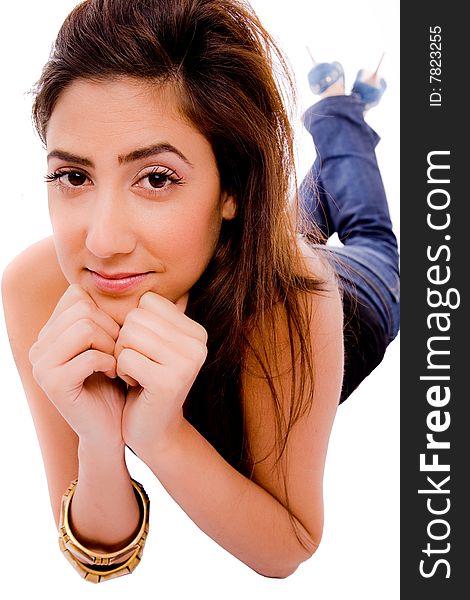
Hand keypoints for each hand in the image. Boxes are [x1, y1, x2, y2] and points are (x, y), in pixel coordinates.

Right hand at [29, 284, 125, 446]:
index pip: (76, 294)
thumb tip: (131, 281)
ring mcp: (41, 364)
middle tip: (119, 352)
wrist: (111, 427)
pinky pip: (89, 355)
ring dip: (110, 344)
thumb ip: (107, 314)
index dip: (104, 311)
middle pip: (82, 308)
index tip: (115, 337)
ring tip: (116, 362)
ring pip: (84, 327)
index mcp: (50, 332)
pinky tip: (112, 374)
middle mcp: (39, 345)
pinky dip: (109, 362)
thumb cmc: (115, 382)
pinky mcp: (52, 384)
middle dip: (110, 328)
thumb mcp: (110, 342)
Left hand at [115, 291, 207, 455]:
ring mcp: (187, 362)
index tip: (145, 351)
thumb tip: (134, 274)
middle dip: (125, 343)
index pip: (148, 302)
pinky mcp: (170, 381)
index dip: (135, 325)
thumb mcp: (153, 344)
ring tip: (137, 374)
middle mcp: (199, 343)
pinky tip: (136, 386)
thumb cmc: (147, 380)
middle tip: (138, 366)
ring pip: (128, 336)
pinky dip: (121, 372)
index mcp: (197, 331)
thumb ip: (152, 316)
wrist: (154, 430)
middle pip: (136, 318)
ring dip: (122, 357)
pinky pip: (125, 358)